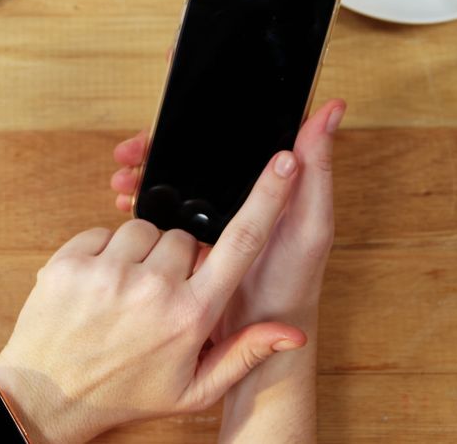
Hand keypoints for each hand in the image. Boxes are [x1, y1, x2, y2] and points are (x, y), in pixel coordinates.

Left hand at [0, 151, 308, 443]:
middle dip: (180, 257)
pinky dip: (106, 251)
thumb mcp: (193, 389)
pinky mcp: (70, 263)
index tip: (285, 163)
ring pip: (145, 229)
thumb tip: (294, 332)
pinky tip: (102, 285)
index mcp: (190, 316)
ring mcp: (107, 273)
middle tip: (162, 294)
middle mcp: (152, 289)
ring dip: (142, 252)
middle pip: (186, 236)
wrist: (48, 396)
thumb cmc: (124, 392)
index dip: (269, 197)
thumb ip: (245, 354)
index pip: (241, 244)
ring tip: (129, 291)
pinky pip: (103, 231)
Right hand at [111, 99, 343, 330]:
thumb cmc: (292, 285)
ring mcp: (211, 217)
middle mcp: (238, 196)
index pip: (233, 136)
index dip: (202, 120)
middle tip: (134, 151)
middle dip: (159, 148)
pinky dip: (144, 204)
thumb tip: (331, 111)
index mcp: (268, 184)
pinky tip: (127, 203)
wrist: (257, 344)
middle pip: (194, 155)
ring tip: (125, 177)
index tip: (172, 117)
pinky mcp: (190, 240)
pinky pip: (162, 212)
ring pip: (173, 181)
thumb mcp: (309, 226)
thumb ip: (317, 172)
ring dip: (147, 173)